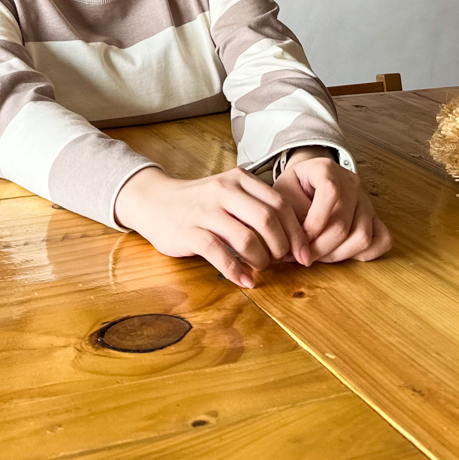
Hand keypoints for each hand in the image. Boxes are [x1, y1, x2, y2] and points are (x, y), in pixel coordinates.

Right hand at [113, 165, 310, 286]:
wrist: (154, 201)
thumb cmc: (200, 202)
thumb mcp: (228, 192)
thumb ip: (254, 206)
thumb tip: (291, 237)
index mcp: (239, 179)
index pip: (280, 204)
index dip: (296, 231)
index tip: (304, 253)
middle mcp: (224, 190)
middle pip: (268, 220)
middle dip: (282, 247)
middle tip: (282, 262)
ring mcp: (206, 211)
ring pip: (247, 238)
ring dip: (261, 260)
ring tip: (260, 269)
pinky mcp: (191, 232)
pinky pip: (220, 254)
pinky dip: (237, 272)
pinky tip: (245, 280)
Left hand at [275, 151, 391, 263]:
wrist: (308, 180)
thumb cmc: (294, 188)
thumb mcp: (282, 194)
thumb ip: (290, 218)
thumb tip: (300, 249)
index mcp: (327, 168)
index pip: (330, 193)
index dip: (314, 222)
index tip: (299, 238)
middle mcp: (351, 182)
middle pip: (344, 224)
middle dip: (320, 247)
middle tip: (303, 255)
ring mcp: (366, 200)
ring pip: (362, 237)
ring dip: (337, 254)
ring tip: (318, 255)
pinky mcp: (374, 217)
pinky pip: (382, 240)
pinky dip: (364, 254)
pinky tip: (341, 253)